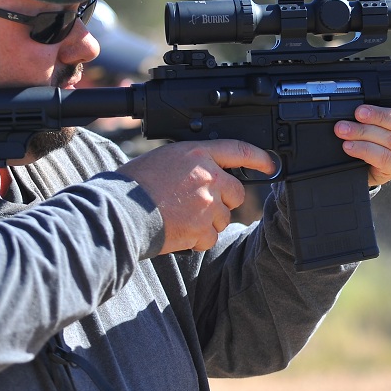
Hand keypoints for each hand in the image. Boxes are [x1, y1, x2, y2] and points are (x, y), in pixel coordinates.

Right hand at [118, 140, 276, 253]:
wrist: (119, 211)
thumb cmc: (133, 185)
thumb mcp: (164, 159)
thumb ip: (191, 165)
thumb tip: (206, 176)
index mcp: (197, 154)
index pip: (238, 150)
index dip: (259, 157)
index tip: (270, 164)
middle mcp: (207, 176)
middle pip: (236, 193)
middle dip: (223, 202)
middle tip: (197, 205)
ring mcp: (207, 204)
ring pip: (223, 218)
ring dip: (207, 223)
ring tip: (180, 218)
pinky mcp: (202, 229)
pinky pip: (210, 238)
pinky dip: (197, 240)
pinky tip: (178, 232)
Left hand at [334, 105, 390, 186]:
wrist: (355, 158)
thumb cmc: (369, 131)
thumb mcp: (374, 114)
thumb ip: (379, 105)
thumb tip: (363, 99)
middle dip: (381, 116)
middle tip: (359, 112)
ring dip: (364, 132)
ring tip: (344, 129)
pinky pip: (383, 158)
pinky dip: (364, 149)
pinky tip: (350, 146)